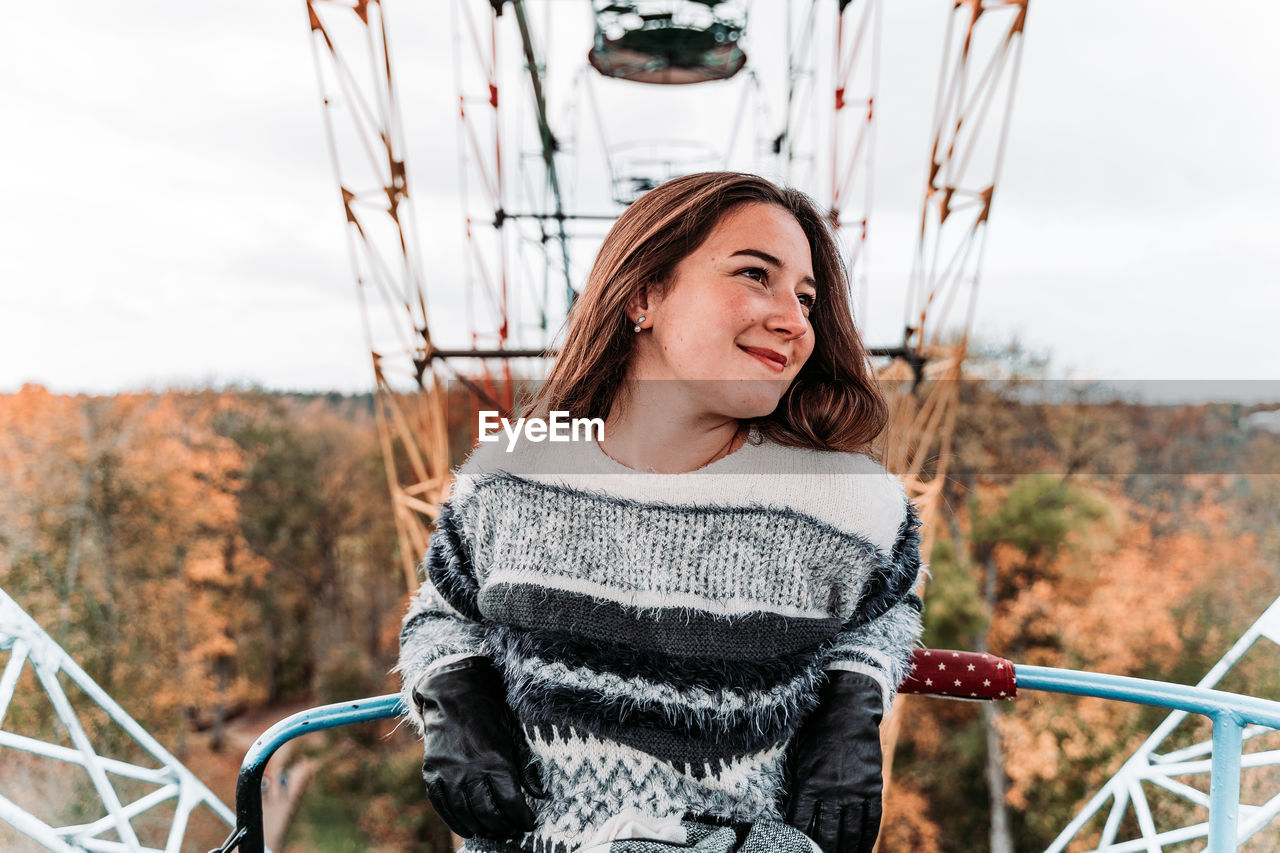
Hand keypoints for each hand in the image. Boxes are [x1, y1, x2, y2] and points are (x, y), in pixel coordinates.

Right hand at [413, 657, 545, 838]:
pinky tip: (466, 828)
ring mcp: (448, 772)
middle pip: (488, 813)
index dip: (522, 818)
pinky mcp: (431, 772)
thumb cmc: (490, 713)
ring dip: (480, 828)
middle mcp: (470, 769)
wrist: (455, 693)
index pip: (511, 803)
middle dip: (502, 827)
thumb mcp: (513, 735)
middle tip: (510, 830)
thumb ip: (525, 766)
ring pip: (464, 813)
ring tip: (490, 831)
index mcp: (496, 760)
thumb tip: (540, 794)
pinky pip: (441, 805)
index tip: (528, 823)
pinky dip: (454, 821)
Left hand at [783, 670, 883, 852]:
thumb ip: (799, 784)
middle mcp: (833, 790)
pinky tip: (863, 850)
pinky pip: (871, 819)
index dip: (799, 840)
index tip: (797, 850)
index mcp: (809, 782)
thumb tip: (794, 812)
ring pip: (850, 831)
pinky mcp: (872, 787)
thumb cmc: (817, 730)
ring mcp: (855, 790)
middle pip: (827, 833)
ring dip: (845, 849)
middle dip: (823, 850)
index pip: (801, 822)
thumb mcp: (800, 756)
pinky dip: (867, 838)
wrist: (847, 709)